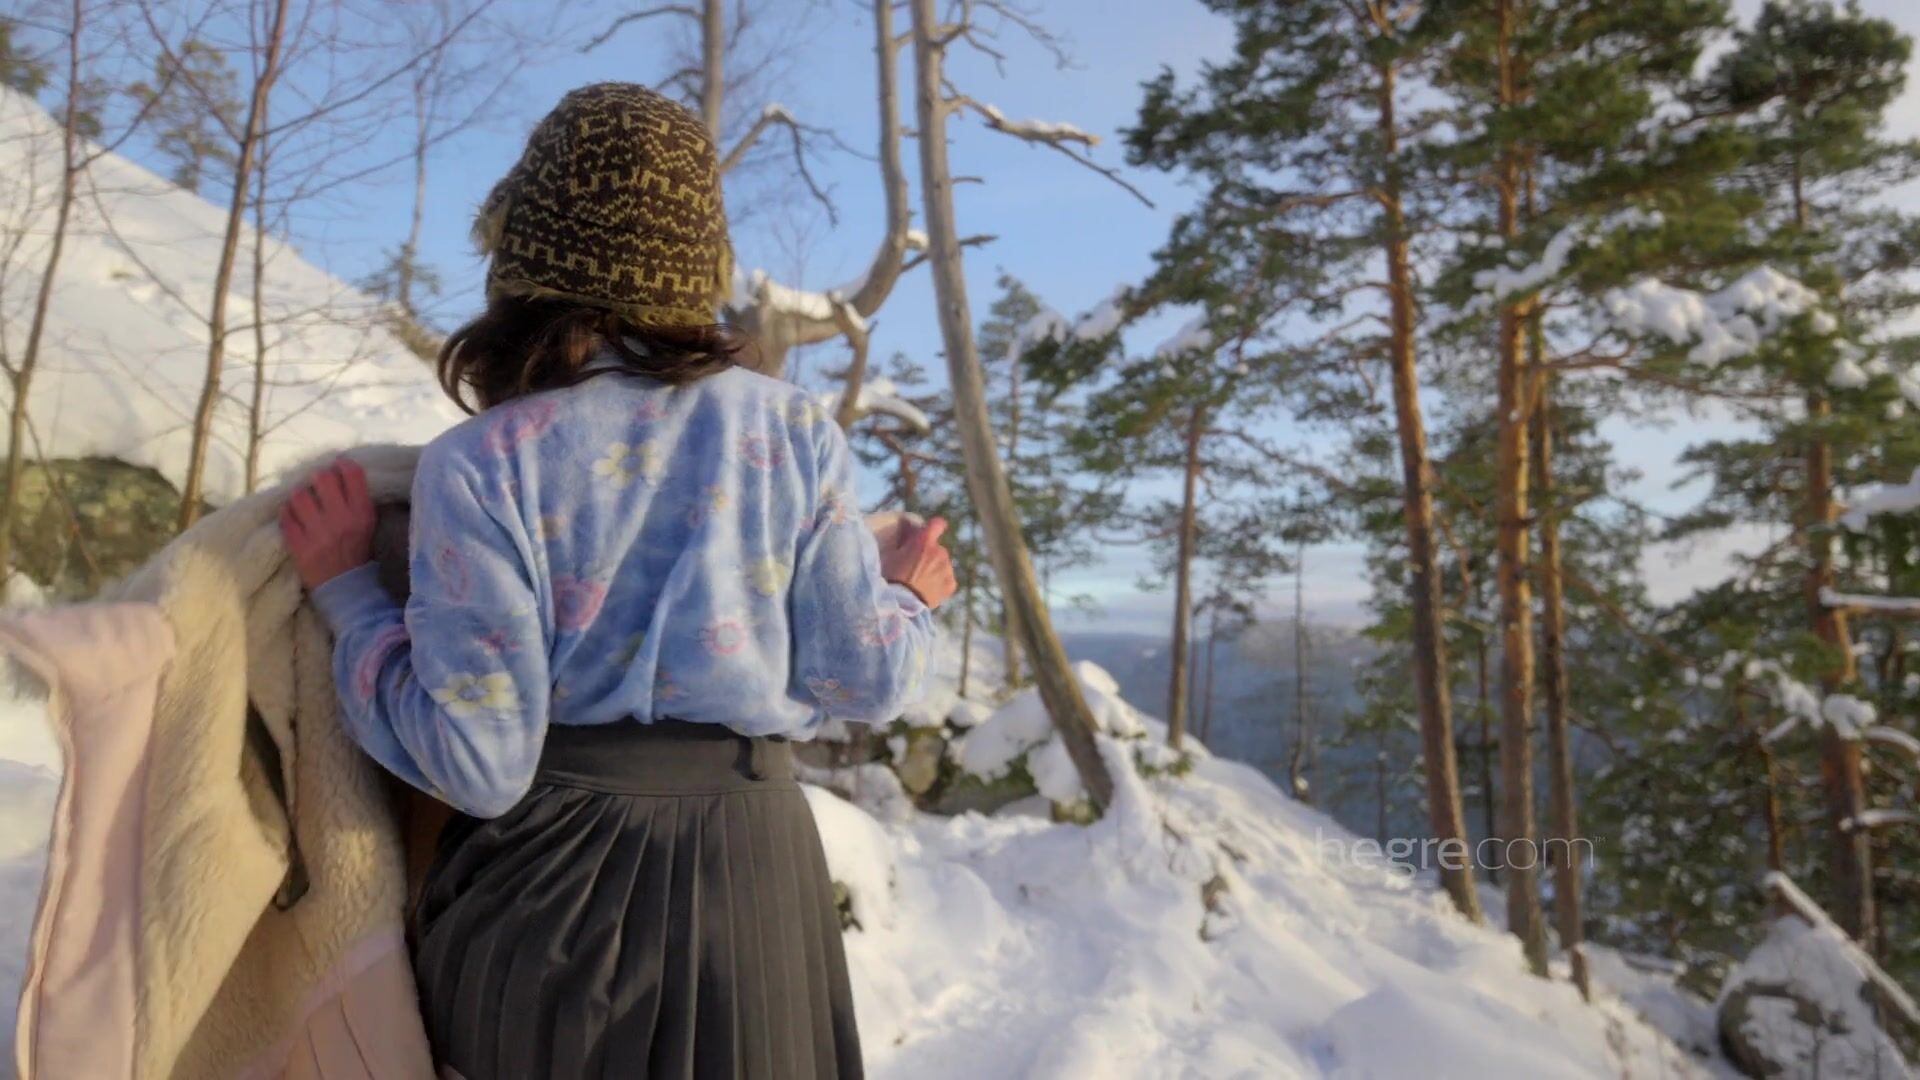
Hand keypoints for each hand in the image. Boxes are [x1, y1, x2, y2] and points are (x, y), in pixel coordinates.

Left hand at [280, 456, 376, 589]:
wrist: (348, 592)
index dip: (343, 464)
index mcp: (362, 514)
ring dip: (300, 495)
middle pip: (322, 478)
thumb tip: (343, 473)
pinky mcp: (298, 545)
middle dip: (319, 477)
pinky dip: (288, 513)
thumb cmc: (360, 555)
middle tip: (318, 484)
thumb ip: (359, 501)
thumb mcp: (369, 526)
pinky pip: (285, 517)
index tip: (338, 465)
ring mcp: (317, 533)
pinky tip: (293, 516)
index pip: (352, 473)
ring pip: (299, 495)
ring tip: (303, 501)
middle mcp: (340, 519)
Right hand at [878, 516, 957, 608]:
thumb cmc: (891, 576)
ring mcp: (947, 568)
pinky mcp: (951, 584)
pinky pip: (947, 580)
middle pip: (938, 549)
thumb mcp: (893, 553)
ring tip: (919, 583)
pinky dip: (940, 584)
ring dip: (935, 570)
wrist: (900, 602)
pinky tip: (927, 591)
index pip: (937, 524)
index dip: (933, 528)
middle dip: (929, 555)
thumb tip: (909, 527)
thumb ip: (905, 539)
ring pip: (943, 565)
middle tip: (915, 568)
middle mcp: (940, 551)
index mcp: (924, 541)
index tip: (930, 533)